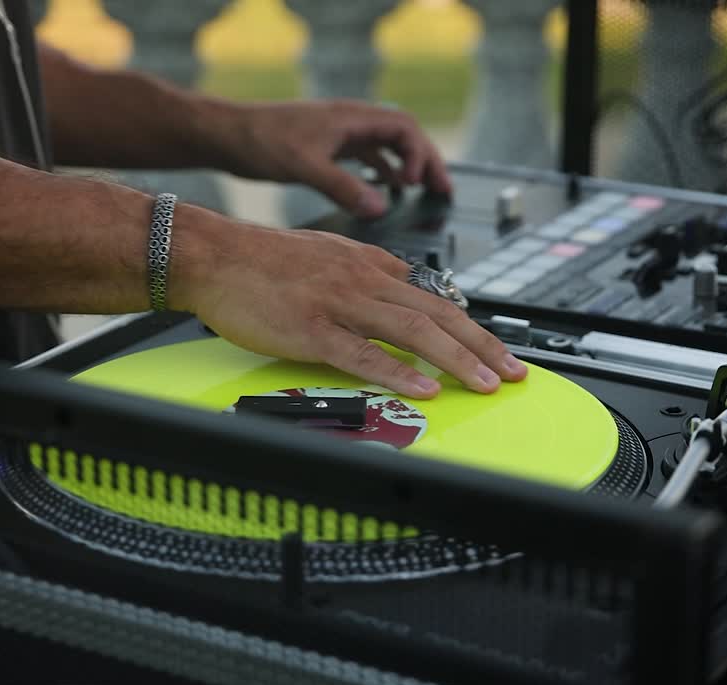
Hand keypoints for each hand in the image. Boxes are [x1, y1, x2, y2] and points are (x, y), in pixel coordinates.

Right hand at [168, 205, 525, 398]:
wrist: (213, 254)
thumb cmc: (263, 261)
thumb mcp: (329, 254)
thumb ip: (369, 272)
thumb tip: (406, 288)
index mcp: (370, 265)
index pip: (435, 296)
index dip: (472, 326)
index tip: (497, 349)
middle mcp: (363, 281)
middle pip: (438, 314)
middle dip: (483, 346)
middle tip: (514, 372)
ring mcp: (339, 304)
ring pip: (413, 332)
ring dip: (456, 360)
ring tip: (487, 383)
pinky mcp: (312, 330)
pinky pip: (364, 354)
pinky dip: (399, 373)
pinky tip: (425, 387)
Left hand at [219, 100, 451, 217]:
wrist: (226, 135)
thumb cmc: (260, 141)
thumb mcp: (305, 166)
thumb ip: (344, 186)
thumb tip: (380, 206)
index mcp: (351, 118)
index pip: (403, 128)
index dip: (418, 155)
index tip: (415, 183)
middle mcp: (350, 123)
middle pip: (403, 137)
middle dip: (425, 163)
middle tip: (443, 190)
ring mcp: (340, 134)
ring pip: (386, 148)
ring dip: (406, 168)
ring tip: (423, 192)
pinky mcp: (327, 148)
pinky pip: (366, 158)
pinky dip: (381, 174)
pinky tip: (384, 193)